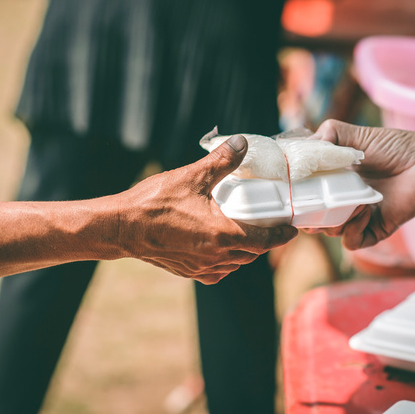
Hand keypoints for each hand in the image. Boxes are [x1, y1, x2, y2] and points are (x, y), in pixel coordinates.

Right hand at [114, 135, 297, 283]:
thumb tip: (243, 143)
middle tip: (270, 224)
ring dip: (245, 250)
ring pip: (235, 263)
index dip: (282, 236)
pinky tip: (221, 246)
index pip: (265, 241)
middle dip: (265, 241)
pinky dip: (225, 260)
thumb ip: (222, 161)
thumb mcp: (192, 176)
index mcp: (222, 235)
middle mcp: (215, 256)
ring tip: (247, 231)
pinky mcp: (188, 272)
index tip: (293, 230)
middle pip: (252, 253)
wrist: (121, 227)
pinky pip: (217, 270)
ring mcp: (201, 267)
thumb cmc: (154, 203)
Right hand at [308, 120, 414, 249]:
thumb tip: (306, 146)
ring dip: (332, 217)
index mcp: (335, 181)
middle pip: (313, 218)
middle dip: (306, 213)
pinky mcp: (375, 230)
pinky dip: (352, 229)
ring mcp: (358, 217)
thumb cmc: (395, 146)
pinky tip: (363, 209)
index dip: (296, 195)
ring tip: (347, 197)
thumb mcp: (355, 135)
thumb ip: (328, 134)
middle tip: (307, 201)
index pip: (307, 194)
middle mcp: (344, 201)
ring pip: (330, 231)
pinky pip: (352, 241)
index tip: (288, 188)